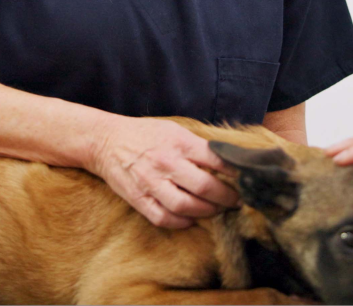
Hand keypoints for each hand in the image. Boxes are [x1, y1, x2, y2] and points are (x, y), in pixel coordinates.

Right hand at [88, 116, 240, 228]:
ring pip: (186, 206)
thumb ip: (198, 146)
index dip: (235, 173)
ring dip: (207, 212)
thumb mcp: (174, 130)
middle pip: (205, 187)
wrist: (106, 141)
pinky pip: (163, 217)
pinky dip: (181, 223)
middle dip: (227, 197)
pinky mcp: (138, 198)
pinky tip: (191, 220)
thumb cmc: (145, 134)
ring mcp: (151, 183)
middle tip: (237, 201)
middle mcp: (166, 163)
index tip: (246, 179)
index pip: (215, 160)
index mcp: (179, 143)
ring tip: (218, 210)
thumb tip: (227, 160)